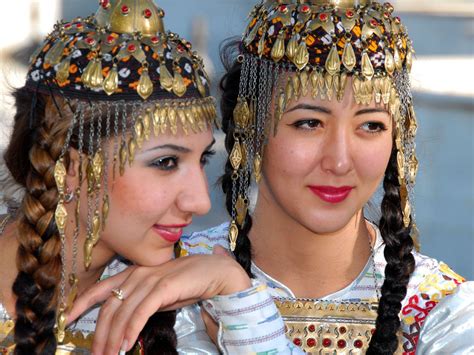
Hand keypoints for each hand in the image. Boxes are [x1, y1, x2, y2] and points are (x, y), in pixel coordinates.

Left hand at [68, 253, 250, 354]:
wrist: (213, 272)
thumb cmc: (186, 284)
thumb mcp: (156, 293)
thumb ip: (139, 303)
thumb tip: (122, 326)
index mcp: (132, 274)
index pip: (101, 289)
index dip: (81, 303)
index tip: (66, 319)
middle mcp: (137, 274)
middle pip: (109, 307)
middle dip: (100, 334)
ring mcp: (149, 279)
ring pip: (122, 312)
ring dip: (113, 338)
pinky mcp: (162, 287)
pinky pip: (140, 312)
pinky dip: (130, 330)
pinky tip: (126, 344)